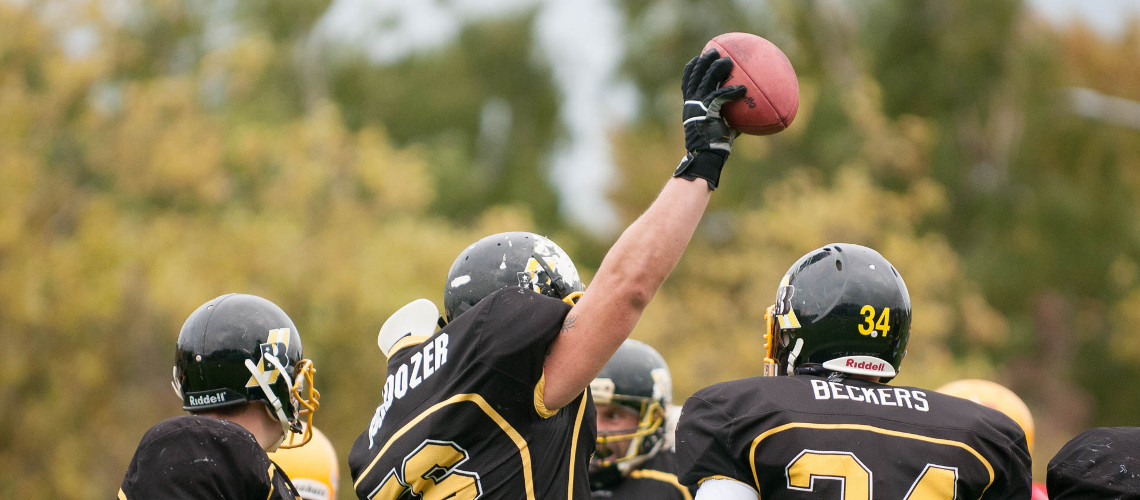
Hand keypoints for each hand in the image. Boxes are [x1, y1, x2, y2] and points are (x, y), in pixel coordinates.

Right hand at [672, 49, 745, 189]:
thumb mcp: (721, 125)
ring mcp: (698, 107)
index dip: (692, 69)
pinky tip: (743, 89)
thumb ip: (729, 114)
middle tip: (714, 51)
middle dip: (704, 61)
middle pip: (694, 76)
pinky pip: (720, 97)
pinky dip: (732, 91)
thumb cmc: (716, 145)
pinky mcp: (707, 112)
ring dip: (717, 69)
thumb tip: (748, 108)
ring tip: (728, 61)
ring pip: (705, 81)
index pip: (687, 82)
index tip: (698, 58)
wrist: (706, 157)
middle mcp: (692, 104)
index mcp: (691, 106)